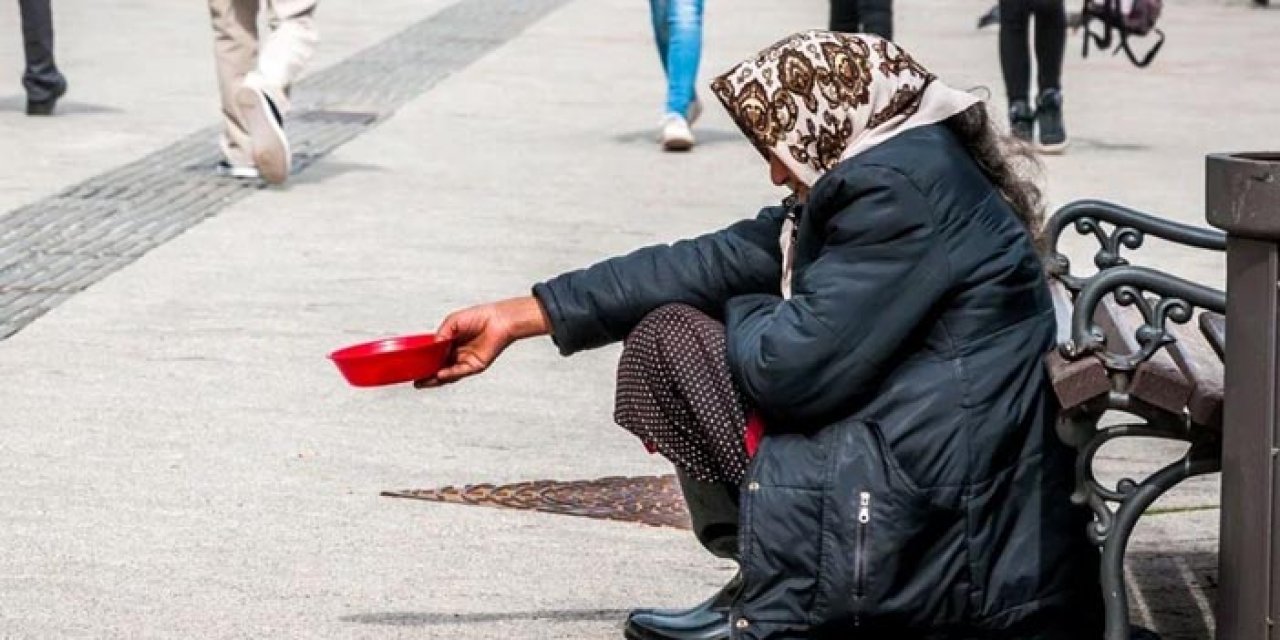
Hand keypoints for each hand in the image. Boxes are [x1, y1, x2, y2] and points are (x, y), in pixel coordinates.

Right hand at [414, 296, 550, 387]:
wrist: (498, 319)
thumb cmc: (479, 317)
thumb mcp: (453, 322)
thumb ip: (441, 334)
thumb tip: (432, 345)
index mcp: (451, 343)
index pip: (434, 356)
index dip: (424, 362)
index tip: (412, 366)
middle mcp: (457, 354)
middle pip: (439, 368)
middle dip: (426, 375)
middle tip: (414, 380)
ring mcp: (466, 361)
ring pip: (448, 374)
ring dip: (435, 379)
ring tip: (422, 382)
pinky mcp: (475, 365)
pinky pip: (460, 371)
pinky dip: (449, 374)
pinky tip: (439, 375)